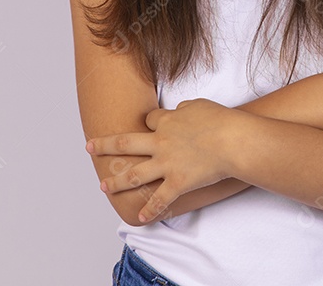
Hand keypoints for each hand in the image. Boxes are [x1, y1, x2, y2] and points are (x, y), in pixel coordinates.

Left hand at [86, 98, 236, 222]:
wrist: (233, 141)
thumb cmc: (221, 120)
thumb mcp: (200, 105)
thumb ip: (185, 109)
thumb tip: (180, 111)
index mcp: (167, 122)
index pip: (150, 120)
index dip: (151, 123)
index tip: (153, 125)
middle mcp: (160, 143)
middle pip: (125, 143)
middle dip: (105, 145)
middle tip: (90, 147)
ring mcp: (166, 164)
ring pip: (134, 175)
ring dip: (116, 182)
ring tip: (103, 187)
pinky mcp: (177, 183)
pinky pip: (159, 199)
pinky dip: (149, 210)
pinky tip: (140, 217)